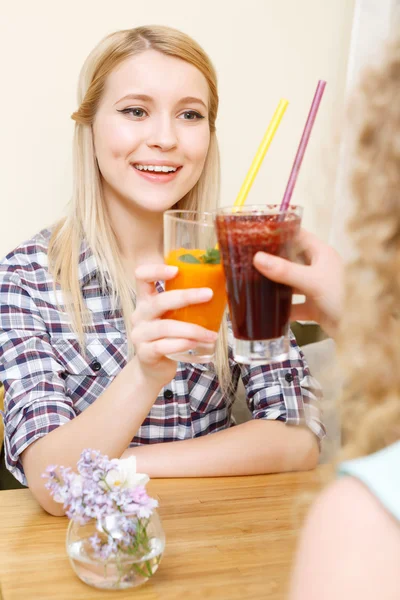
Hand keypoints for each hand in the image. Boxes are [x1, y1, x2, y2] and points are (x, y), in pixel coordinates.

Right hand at [130, 264, 217, 386]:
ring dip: (192, 329)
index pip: (141, 277)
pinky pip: (163, 346)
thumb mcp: (171, 317)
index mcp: (145, 301)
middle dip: (186, 296)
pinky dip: (181, 344)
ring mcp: (140, 335)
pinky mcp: (145, 353)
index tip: (176, 270)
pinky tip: (195, 344)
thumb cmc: (168, 338)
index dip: (155, 270)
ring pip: (166, 327)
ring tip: (211, 334)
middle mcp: (139, 315)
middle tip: (209, 294)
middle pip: (159, 301)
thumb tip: (219, 288)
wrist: (153, 369)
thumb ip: (184, 305)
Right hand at [253, 230, 342, 336]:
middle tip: (250, 258)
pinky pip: (294, 304)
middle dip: (273, 260)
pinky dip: (282, 307)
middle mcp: (319, 268)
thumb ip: (284, 270)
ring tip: (253, 281)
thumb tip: (257, 258)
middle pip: (292, 259)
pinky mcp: (314, 306)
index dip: (280, 233)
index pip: (299, 236)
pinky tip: (266, 308)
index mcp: (322, 254)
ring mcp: (316, 288)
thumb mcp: (311, 281)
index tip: (258, 234)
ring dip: (276, 283)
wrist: (356, 331)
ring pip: (291, 282)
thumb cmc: (340, 298)